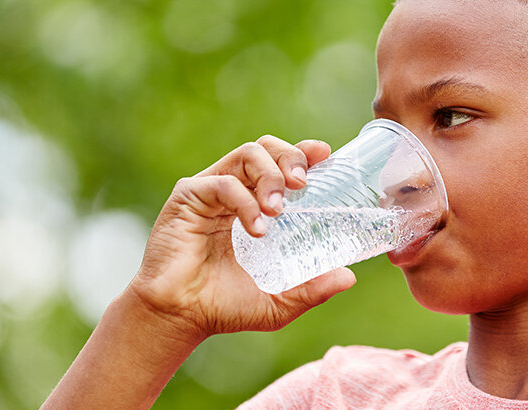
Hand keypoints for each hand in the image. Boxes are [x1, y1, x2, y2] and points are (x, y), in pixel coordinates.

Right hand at [126, 135, 356, 339]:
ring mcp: (208, 190)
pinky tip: (256, 229)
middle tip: (302, 184)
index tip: (324, 154)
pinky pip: (224, 183)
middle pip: (264, 148)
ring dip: (270, 176)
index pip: (279, 165)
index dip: (302, 153)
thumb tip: (348, 277)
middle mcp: (231, 192)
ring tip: (279, 210)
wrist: (180, 317)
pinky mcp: (188, 197)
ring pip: (247, 154)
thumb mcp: (279, 301)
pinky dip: (246, 202)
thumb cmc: (222, 307)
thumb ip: (311, 289)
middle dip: (289, 157)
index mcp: (251, 205)